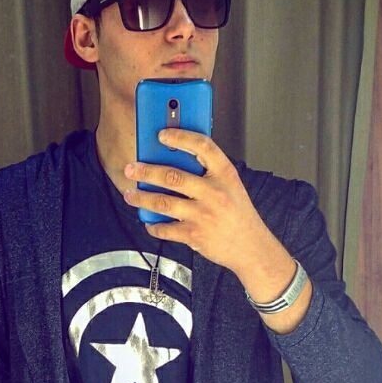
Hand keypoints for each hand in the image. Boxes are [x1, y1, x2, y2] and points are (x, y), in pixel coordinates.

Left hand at [122, 128, 280, 277]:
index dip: (180, 137)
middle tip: (131, 169)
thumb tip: (176, 159)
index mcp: (225, 175)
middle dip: (146, 171)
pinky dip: (153, 226)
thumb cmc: (239, 215)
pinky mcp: (194, 235)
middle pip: (173, 176)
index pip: (203, 146)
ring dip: (142, 198)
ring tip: (130, 195)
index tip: (162, 135)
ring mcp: (203, 215)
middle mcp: (214, 193)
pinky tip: (148, 222)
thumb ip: (209, 173)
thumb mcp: (231, 186)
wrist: (251, 248)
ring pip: (163, 203)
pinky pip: (165, 229)